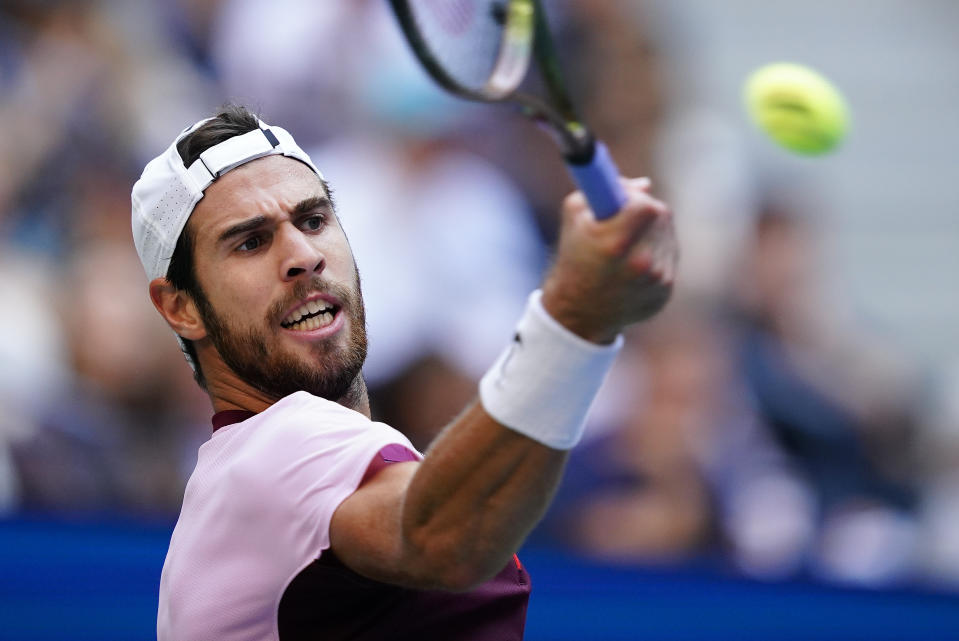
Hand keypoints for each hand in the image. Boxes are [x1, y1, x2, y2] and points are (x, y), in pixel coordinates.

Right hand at [541, 177, 676, 342]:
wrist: (580, 311)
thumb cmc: (575, 257)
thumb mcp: (575, 216)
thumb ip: (604, 189)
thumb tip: (645, 185)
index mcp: (615, 245)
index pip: (645, 205)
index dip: (636, 198)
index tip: (626, 200)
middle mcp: (640, 263)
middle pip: (660, 215)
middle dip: (645, 211)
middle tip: (626, 218)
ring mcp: (656, 279)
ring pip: (667, 234)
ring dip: (652, 231)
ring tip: (627, 245)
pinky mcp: (666, 289)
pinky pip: (669, 255)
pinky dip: (655, 253)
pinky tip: (634, 264)